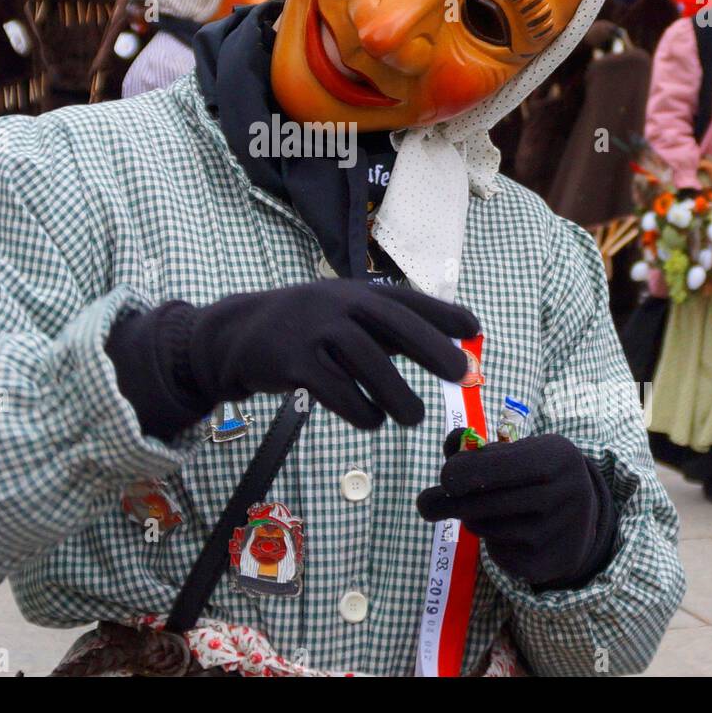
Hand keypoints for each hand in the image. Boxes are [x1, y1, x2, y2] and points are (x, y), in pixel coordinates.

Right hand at [107, 279, 478, 437]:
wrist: (237, 336)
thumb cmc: (306, 331)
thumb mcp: (344, 317)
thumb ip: (389, 333)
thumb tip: (450, 353)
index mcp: (355, 293)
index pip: (406, 300)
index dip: (442, 313)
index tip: (475, 329)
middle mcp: (338, 304)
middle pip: (394, 324)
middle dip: (433, 348)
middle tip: (463, 374)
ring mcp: (314, 331)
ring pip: (368, 363)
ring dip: (397, 394)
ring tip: (413, 416)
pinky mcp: (294, 362)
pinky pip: (337, 391)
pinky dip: (360, 410)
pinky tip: (371, 420)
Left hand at [417, 432, 615, 588]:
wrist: (581, 517)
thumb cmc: (536, 475)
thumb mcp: (518, 451)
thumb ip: (479, 449)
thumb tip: (451, 444)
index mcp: (556, 457)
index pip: (496, 467)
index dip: (462, 472)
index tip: (445, 478)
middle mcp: (563, 495)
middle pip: (482, 502)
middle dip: (449, 501)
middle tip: (425, 504)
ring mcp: (556, 532)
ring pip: (483, 526)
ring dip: (472, 518)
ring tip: (486, 509)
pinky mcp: (545, 563)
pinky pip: (495, 551)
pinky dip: (490, 540)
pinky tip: (508, 532)